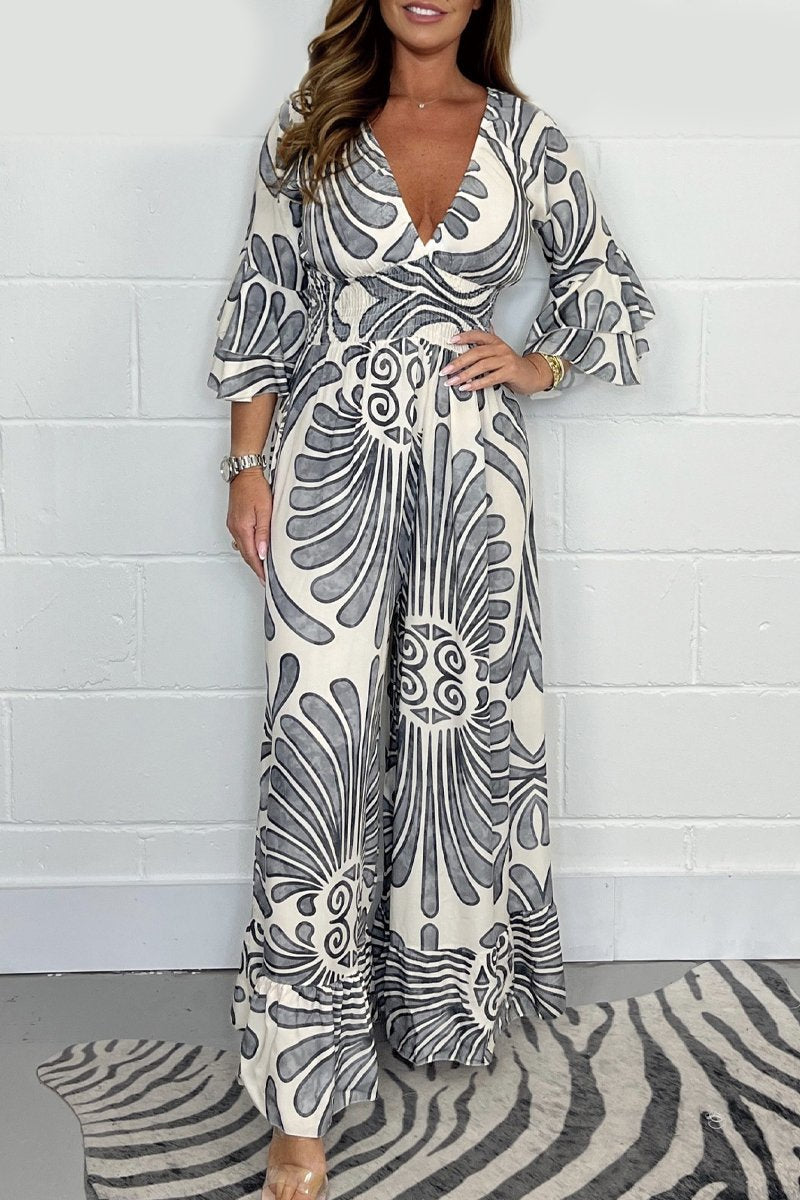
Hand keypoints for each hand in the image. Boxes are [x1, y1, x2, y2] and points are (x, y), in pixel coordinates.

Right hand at [226, 468, 271, 584]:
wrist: (244, 472)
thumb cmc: (255, 487)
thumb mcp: (265, 510)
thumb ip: (263, 533)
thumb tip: (262, 552)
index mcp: (242, 528)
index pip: (251, 556)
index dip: (259, 569)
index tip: (265, 579)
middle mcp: (235, 528)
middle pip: (246, 554)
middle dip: (256, 567)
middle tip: (265, 578)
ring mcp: (233, 524)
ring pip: (243, 547)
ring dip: (252, 558)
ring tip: (262, 567)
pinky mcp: (234, 520)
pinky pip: (241, 539)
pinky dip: (248, 548)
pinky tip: (255, 549)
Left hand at [440, 329, 554, 394]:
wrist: (533, 374)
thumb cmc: (512, 366)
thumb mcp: (497, 355)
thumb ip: (483, 351)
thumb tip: (462, 350)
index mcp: (496, 342)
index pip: (478, 335)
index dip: (464, 337)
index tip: (450, 341)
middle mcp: (500, 348)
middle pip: (476, 352)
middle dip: (459, 361)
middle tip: (446, 370)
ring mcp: (506, 360)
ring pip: (482, 365)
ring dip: (465, 374)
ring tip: (453, 381)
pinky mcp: (510, 372)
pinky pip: (490, 378)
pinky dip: (477, 383)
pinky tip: (467, 388)